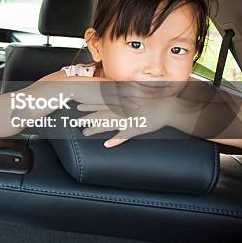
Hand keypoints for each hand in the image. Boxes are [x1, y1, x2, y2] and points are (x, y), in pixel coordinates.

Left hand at [77, 95, 194, 147]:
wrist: (165, 107)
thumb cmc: (150, 102)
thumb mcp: (135, 98)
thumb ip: (123, 99)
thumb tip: (115, 98)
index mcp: (121, 103)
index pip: (101, 103)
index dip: (89, 104)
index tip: (78, 105)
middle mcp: (122, 111)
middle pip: (101, 114)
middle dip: (88, 117)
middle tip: (76, 120)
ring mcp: (127, 120)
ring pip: (108, 125)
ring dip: (96, 129)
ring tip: (85, 133)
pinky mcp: (135, 129)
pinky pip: (124, 135)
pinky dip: (115, 140)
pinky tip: (107, 145)